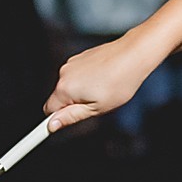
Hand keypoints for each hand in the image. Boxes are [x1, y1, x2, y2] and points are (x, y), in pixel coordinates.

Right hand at [44, 34, 158, 130]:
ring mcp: (71, 63)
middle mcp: (64, 74)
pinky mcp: (79, 57)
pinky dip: (86, 80)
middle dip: (73, 104)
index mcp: (65, 89)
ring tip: (103, 89)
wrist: (133, 55)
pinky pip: (77, 75)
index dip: (55, 119)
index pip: (48, 110)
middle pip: (59, 98)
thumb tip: (52, 125)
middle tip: (95, 104)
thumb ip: (71, 117)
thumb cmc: (119, 82)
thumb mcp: (96, 109)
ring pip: (69, 86)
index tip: (57, 126)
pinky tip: (103, 78)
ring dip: (81, 92)